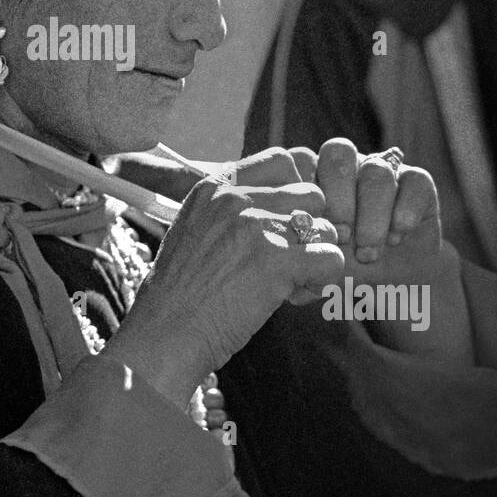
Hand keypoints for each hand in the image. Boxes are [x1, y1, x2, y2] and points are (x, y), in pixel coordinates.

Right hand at [108, 157, 344, 405]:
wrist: (165, 334)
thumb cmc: (181, 294)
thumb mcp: (195, 231)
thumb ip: (231, 211)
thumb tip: (281, 208)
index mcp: (215, 186)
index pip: (283, 161)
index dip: (295, 192)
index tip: (285, 221)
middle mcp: (236, 198)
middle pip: (311, 195)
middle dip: (309, 228)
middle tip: (290, 259)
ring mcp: (257, 226)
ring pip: (326, 228)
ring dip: (316, 257)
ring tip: (290, 283)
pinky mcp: (277, 260)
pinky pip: (331, 259)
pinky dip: (323, 281)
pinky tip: (296, 295)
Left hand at [287, 140, 469, 360]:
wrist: (397, 279)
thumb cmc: (348, 268)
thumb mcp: (322, 267)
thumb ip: (307, 262)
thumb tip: (297, 278)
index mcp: (314, 175)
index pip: (300, 159)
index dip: (302, 189)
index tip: (308, 228)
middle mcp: (347, 166)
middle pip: (338, 153)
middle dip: (338, 200)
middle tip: (342, 237)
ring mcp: (383, 169)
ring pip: (376, 170)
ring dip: (372, 216)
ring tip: (369, 252)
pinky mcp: (418, 182)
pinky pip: (414, 182)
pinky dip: (404, 213)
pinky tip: (396, 238)